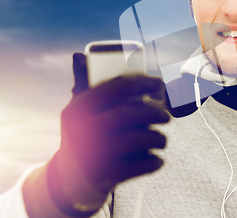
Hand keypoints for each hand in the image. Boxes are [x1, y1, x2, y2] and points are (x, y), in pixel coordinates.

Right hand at [48, 53, 169, 214]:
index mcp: (77, 109)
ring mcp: (95, 154)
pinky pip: (142, 164)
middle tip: (167, 116)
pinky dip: (155, 161)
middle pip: (129, 114)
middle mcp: (84, 130)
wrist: (68, 180)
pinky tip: (156, 158)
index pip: (114, 88)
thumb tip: (79, 54)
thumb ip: (84, 84)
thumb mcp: (79, 111)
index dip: (141, 82)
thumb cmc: (82, 135)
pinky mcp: (107, 175)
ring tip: (161, 139)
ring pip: (139, 139)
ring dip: (158, 138)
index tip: (159, 82)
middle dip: (154, 112)